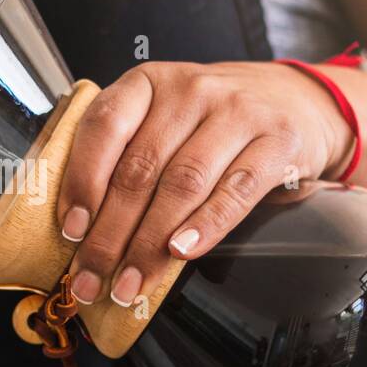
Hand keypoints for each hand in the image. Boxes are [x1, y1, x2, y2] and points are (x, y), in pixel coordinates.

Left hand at [57, 60, 351, 305]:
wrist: (294, 99)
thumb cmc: (212, 118)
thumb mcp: (162, 117)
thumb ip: (123, 154)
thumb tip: (79, 227)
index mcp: (149, 83)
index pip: (105, 126)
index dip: (83, 181)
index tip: (71, 228)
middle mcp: (191, 90)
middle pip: (140, 168)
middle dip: (110, 233)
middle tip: (92, 276)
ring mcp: (237, 113)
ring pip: (182, 185)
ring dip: (150, 244)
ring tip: (130, 282)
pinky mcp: (277, 141)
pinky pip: (235, 191)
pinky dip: (205, 227)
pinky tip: (181, 253)